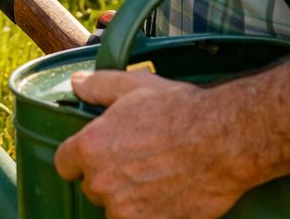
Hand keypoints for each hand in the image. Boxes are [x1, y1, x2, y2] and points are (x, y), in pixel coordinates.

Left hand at [55, 69, 249, 217]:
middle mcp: (103, 183)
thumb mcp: (133, 85)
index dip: (79, 157)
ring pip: (116, 209)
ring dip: (128, 198)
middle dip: (108, 176)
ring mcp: (127, 210)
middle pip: (92, 187)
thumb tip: (76, 83)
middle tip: (135, 159)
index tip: (95, 153)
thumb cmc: (180, 110)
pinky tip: (167, 193)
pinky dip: (150, 213)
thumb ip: (97, 85)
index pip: (64, 164)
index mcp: (91, 148)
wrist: (224, 140)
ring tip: (154, 177)